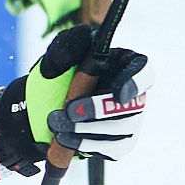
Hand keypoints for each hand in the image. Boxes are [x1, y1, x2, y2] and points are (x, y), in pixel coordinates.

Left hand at [0, 26, 149, 172]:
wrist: (42, 109)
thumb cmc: (57, 76)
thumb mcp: (57, 56)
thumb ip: (68, 46)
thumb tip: (83, 37)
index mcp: (123, 64)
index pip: (143, 71)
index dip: (136, 83)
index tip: (119, 95)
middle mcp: (132, 93)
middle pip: (133, 106)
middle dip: (100, 111)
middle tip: (70, 112)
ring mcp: (129, 120)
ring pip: (123, 130)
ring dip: (89, 130)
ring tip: (58, 126)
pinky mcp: (120, 143)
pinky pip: (113, 148)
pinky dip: (88, 144)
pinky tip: (65, 139)